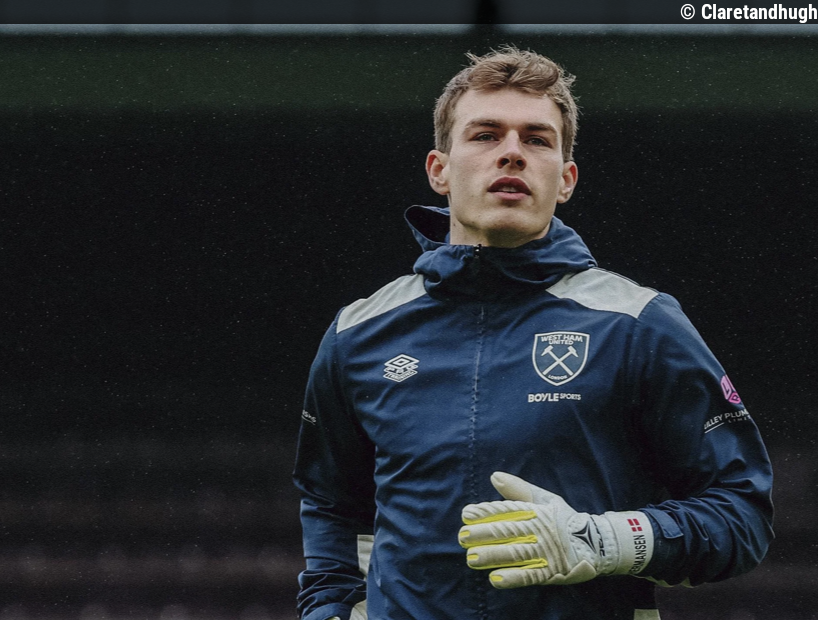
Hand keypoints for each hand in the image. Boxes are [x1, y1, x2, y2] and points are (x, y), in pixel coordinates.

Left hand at [458, 472, 653, 587]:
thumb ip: (518, 490)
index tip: (467, 514)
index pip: (508, 511)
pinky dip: (513, 578)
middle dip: (484, 534)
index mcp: (536, 512)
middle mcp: (539, 531)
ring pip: (516, 554)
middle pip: (508, 532)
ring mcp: (546, 552)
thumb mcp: (545, 500)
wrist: (597, 543)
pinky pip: (530, 575)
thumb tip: (494, 476)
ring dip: (493, 556)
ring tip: (471, 558)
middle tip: (463, 536)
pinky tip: (495, 579)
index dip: (487, 512)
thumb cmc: (564, 519)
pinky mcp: (552, 572)